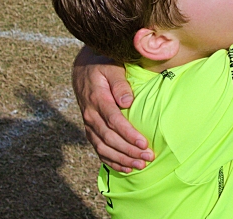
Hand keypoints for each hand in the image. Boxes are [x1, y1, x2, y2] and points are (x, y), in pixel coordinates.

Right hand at [72, 47, 152, 170]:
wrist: (83, 68)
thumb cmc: (103, 66)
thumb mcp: (112, 67)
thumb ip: (120, 84)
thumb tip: (127, 102)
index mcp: (97, 99)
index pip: (114, 121)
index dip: (128, 134)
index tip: (144, 144)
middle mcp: (91, 115)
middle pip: (109, 138)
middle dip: (129, 150)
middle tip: (148, 158)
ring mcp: (88, 124)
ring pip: (103, 148)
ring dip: (121, 159)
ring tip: (140, 166)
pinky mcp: (90, 130)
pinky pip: (98, 149)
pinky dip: (111, 161)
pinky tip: (125, 167)